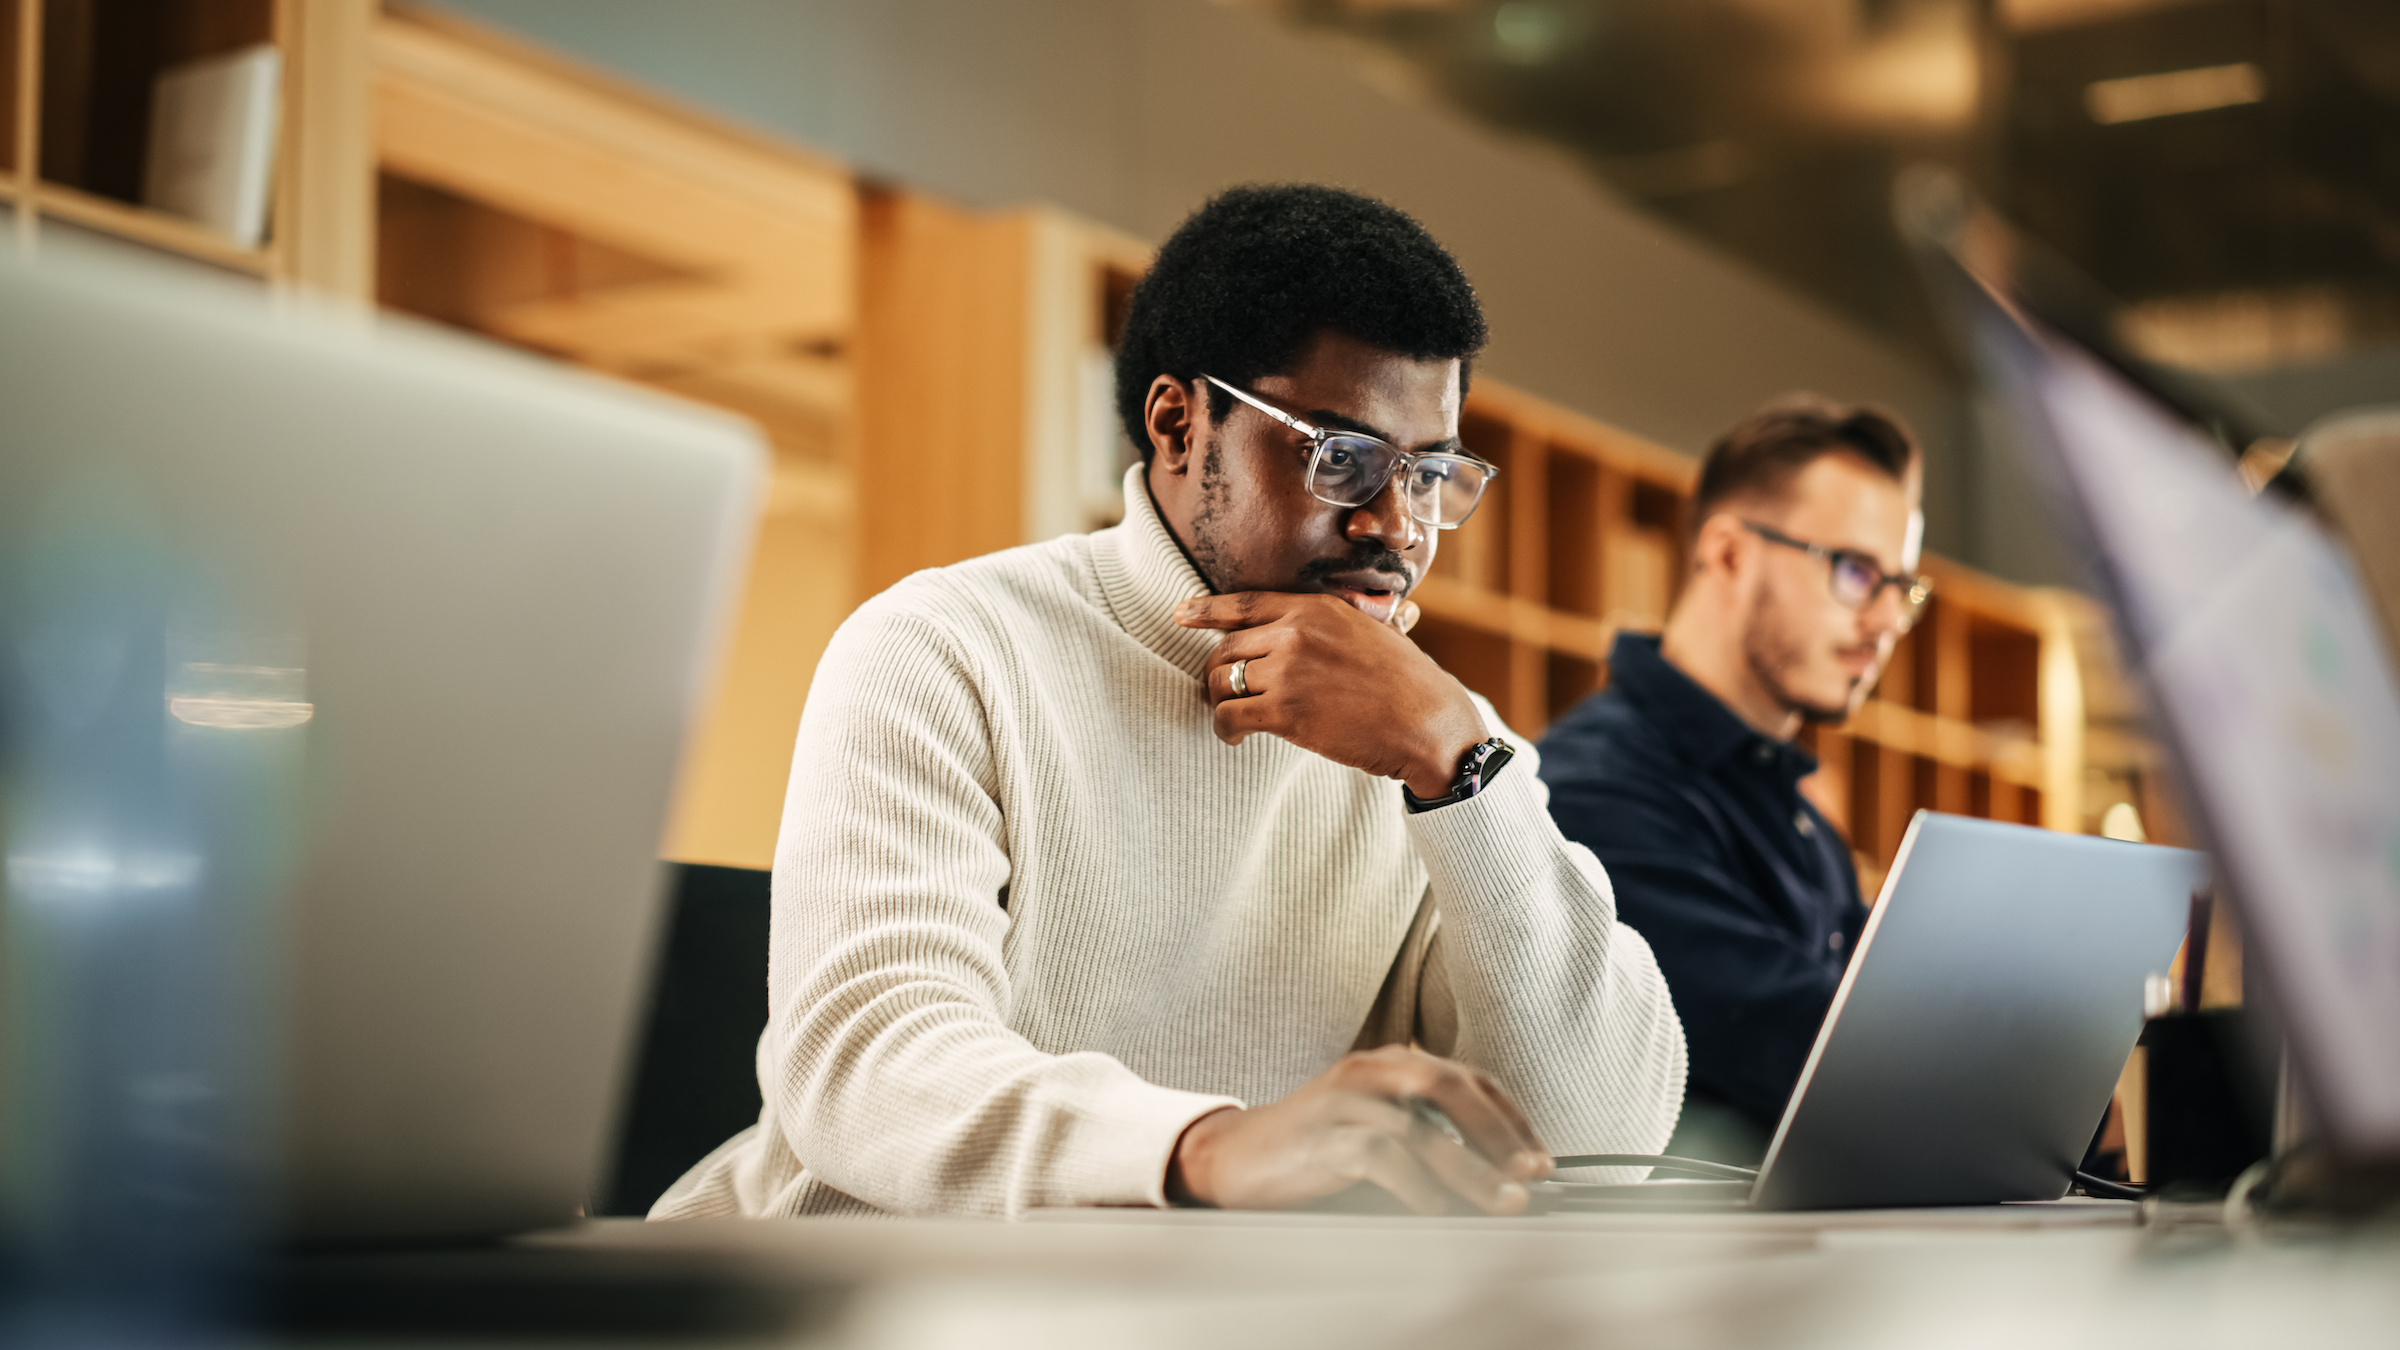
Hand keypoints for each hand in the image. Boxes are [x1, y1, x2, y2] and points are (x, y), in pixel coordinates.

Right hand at [1166, 1045, 1552, 1214]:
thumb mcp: (1373, 1124)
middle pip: (1451, 1085)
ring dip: (1472, 1170)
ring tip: (1503, 1203)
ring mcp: (1345, 1101)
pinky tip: (1439, 1212)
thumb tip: (1496, 1172)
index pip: (1467, 1077)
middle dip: (1500, 1131)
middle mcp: (1370, 1070)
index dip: (1511, 1116)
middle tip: (1533, 1172)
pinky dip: (1418, 1188)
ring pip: (1422, 1128)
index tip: (1541, 1157)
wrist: (1233, 1157)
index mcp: (1388, 1063)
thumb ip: (1424, 1132)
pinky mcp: (1324, 1137)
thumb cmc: (1312, 1147)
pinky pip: (1383, 1158)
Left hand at [1173, 592, 1485, 797]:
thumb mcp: (1372, 629)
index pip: (1242, 603)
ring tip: (1232, 717)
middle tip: (1221, 692)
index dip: (1205, 611)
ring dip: (1218, 702)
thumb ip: (1336, 621)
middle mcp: (1295, 633)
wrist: (1428, 723)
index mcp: (1315, 607)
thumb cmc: (1407, 682)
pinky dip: (1225, 729)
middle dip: (1215, 673)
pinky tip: (1236, 738)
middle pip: (1225, 648)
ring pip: (1222, 682)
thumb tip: (1322, 616)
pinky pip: (1229, 715)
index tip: (1180, 615)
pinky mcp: (1286, 712)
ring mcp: (1289, 672)